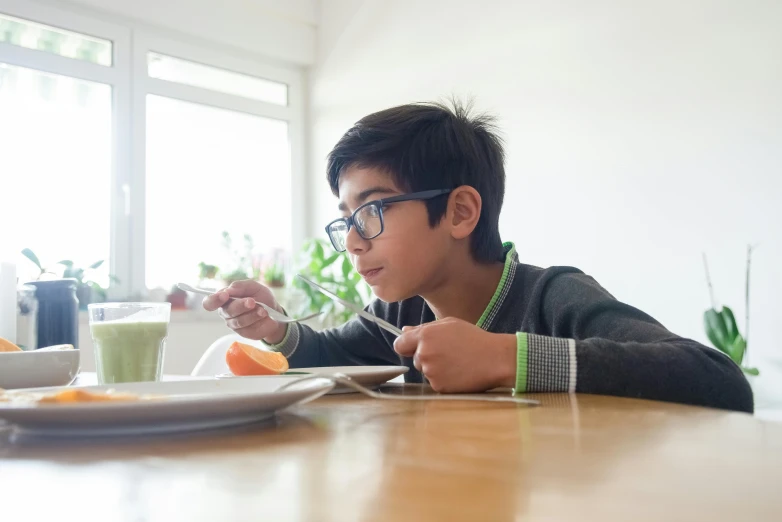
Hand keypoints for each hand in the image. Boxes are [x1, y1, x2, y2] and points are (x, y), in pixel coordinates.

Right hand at [202, 280, 286, 343]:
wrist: (274, 310)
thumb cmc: (260, 297)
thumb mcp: (253, 286)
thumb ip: (241, 286)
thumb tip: (228, 289)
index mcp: (224, 299)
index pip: (210, 302)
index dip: (214, 300)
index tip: (225, 295)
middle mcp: (226, 313)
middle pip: (228, 311)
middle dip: (241, 305)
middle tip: (252, 302)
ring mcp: (234, 325)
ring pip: (239, 321)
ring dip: (252, 315)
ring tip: (264, 310)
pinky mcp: (244, 333)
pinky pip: (249, 329)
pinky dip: (258, 322)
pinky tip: (265, 317)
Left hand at [393, 317, 516, 392]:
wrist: (495, 359)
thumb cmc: (474, 339)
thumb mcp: (450, 325)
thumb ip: (424, 328)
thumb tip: (404, 330)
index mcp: (425, 335)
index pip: (399, 344)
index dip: (407, 346)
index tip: (415, 348)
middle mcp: (424, 353)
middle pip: (415, 359)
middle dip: (427, 357)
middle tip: (448, 353)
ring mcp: (431, 371)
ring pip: (425, 371)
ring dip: (435, 369)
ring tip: (456, 362)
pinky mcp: (439, 386)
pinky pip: (435, 383)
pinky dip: (444, 380)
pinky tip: (458, 373)